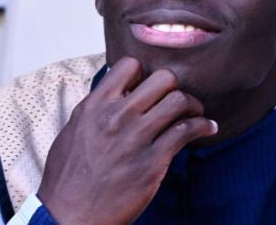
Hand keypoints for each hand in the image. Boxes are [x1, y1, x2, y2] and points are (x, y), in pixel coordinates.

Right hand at [37, 57, 217, 223]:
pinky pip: (187, 130)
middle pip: (163, 78)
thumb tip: (113, 94)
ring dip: (193, 105)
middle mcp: (116, 116)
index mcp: (95, 106)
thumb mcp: (72, 132)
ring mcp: (136, 137)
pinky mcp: (153, 161)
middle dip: (175, 86)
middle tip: (178, 100)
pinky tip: (207, 129)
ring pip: (179, 100)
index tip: (150, 88)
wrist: (69, 217)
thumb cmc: (68, 179)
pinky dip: (203, 126)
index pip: (129, 65)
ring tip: (196, 113)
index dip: (145, 73)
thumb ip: (95, 110)